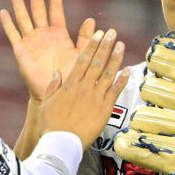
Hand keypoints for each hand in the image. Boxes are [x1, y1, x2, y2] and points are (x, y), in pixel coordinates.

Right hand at [0, 0, 94, 99]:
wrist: (56, 94)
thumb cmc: (71, 77)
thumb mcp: (81, 55)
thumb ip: (86, 39)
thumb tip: (92, 20)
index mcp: (58, 34)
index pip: (55, 10)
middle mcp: (43, 35)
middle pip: (38, 9)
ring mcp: (31, 42)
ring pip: (23, 18)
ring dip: (19, 4)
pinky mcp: (21, 51)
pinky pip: (14, 34)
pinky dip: (8, 24)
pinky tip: (3, 12)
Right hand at [36, 29, 127, 147]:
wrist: (62, 141)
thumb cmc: (51, 125)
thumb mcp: (47, 103)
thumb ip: (53, 87)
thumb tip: (57, 72)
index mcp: (70, 84)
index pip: (82, 60)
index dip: (91, 46)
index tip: (98, 34)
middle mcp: (84, 87)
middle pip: (97, 62)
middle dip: (105, 46)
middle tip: (112, 32)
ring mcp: (96, 97)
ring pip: (108, 73)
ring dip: (115, 58)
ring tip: (121, 45)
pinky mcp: (105, 109)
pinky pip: (115, 91)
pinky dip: (122, 80)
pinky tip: (127, 70)